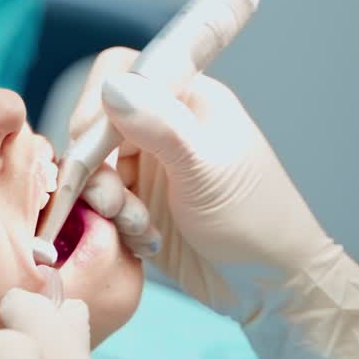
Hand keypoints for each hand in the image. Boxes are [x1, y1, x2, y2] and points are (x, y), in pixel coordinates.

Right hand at [69, 48, 358, 358]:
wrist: (267, 286)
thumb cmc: (254, 220)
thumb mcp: (207, 170)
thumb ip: (160, 127)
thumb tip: (111, 87)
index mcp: (187, 99)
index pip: (122, 72)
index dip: (97, 104)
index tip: (90, 144)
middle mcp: (163, 125)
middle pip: (96, 123)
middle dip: (96, 165)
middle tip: (112, 202)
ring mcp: (149, 165)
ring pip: (94, 166)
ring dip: (105, 198)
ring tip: (137, 225)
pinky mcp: (138, 202)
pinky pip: (101, 201)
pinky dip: (112, 220)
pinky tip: (142, 238)